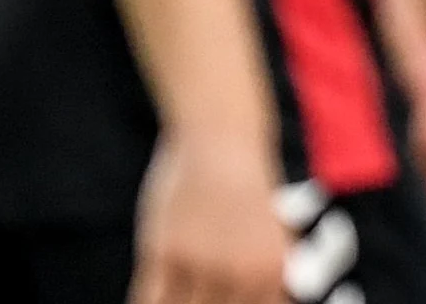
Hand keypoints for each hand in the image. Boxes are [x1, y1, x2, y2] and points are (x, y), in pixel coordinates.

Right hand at [130, 130, 287, 303]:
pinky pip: (149, 302)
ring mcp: (202, 264)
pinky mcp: (165, 252)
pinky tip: (150, 298)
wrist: (223, 138)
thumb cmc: (245, 190)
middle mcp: (242, 274)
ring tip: (174, 294)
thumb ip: (271, 279)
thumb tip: (276, 299)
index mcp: (274, 273)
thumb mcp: (273, 237)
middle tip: (193, 297)